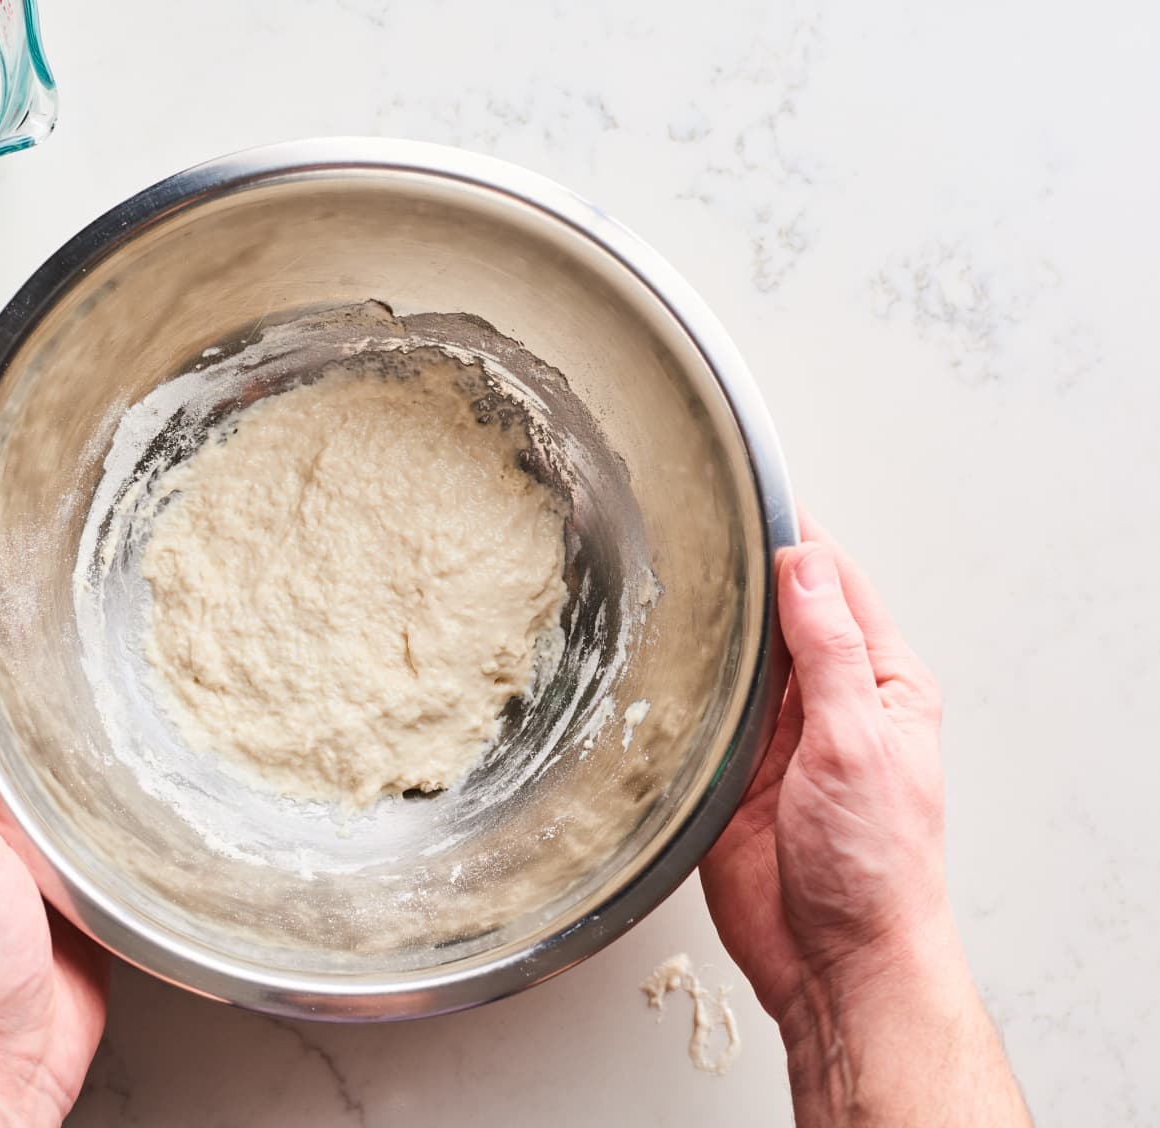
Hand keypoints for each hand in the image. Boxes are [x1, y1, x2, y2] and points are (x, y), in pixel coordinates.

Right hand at [700, 517, 1026, 1124]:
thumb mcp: (859, 740)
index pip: (835, 586)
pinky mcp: (730, 774)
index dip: (795, 539)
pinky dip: (679, 684)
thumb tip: (806, 565)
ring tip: (658, 575)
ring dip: (707, 626)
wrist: (834, 961)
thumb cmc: (874, 865)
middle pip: (779, 616)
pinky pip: (700, 714)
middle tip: (686, 524)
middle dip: (741, 573)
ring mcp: (777, 738)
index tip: (751, 492)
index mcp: (882, 683)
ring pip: (735, 660)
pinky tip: (649, 658)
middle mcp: (829, 703)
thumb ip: (830, 651)